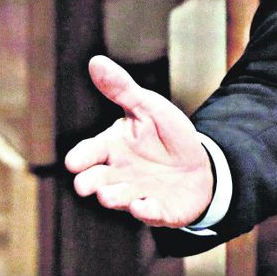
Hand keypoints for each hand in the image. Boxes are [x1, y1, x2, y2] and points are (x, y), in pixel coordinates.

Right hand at [63, 55, 214, 227]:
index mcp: (111, 148)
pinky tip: (144, 205)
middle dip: (90, 183)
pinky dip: (146, 212)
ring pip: (118, 198)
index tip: (76, 161)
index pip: (87, 153)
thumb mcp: (147, 107)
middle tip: (89, 184)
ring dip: (114, 196)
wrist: (199, 165)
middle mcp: (117, 174)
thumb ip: (121, 89)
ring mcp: (135, 194)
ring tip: (112, 194)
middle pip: (94, 181)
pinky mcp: (157, 210)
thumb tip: (95, 61)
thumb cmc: (166, 135)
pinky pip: (149, 214)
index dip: (81, 158)